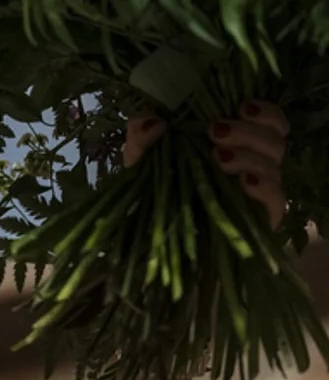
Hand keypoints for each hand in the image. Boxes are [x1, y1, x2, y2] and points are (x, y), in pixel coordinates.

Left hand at [125, 102, 288, 229]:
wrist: (147, 234)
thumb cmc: (150, 187)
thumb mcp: (141, 156)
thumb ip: (141, 133)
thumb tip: (156, 123)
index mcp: (235, 142)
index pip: (270, 121)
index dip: (264, 111)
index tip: (240, 107)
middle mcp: (253, 163)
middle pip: (275, 140)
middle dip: (248, 132)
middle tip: (215, 132)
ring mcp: (258, 192)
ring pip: (274, 167)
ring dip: (249, 157)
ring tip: (218, 157)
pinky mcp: (260, 218)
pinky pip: (276, 201)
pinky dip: (264, 188)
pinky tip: (244, 182)